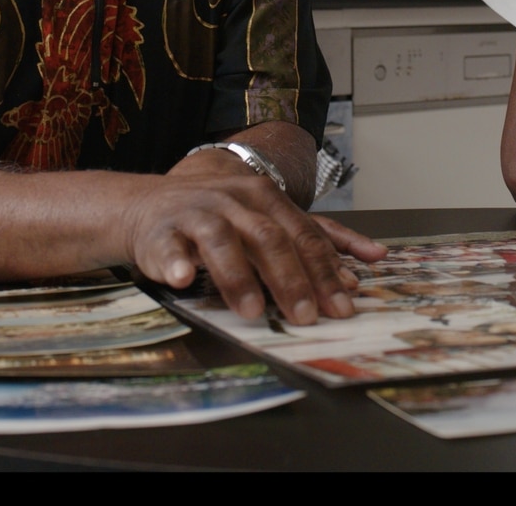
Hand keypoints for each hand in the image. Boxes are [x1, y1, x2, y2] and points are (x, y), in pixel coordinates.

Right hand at [125, 153, 385, 324]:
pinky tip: (181, 279)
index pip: (304, 235)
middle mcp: (234, 200)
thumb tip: (367, 269)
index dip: (325, 272)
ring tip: (255, 312)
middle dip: (291, 280)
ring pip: (222, 241)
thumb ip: (315, 241)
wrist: (148, 205)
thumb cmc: (218, 218)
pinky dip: (175, 262)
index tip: (343, 306)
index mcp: (265, 197)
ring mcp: (196, 212)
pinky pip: (169, 246)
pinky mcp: (160, 231)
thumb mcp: (268, 220)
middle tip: (306, 317)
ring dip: (239, 277)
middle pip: (269, 238)